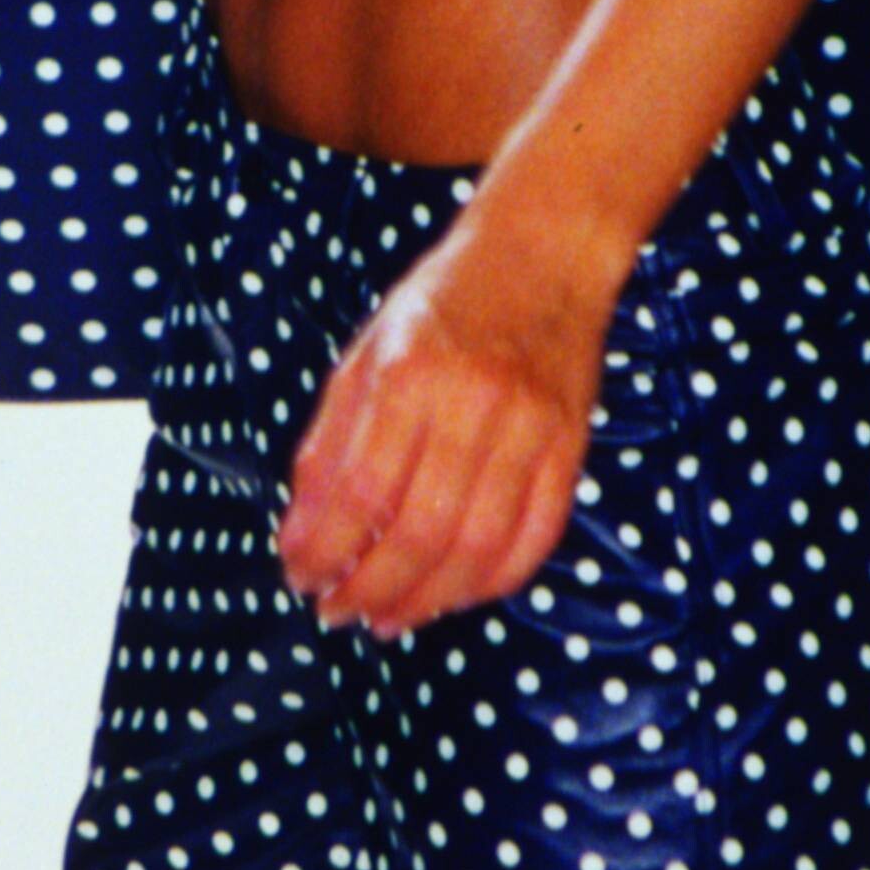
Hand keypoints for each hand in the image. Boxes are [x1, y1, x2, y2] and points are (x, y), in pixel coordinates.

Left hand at [276, 196, 624, 639]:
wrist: (544, 251)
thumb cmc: (443, 302)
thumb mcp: (367, 352)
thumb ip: (331, 441)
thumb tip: (302, 534)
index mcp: (407, 373)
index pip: (358, 491)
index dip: (323, 548)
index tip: (299, 576)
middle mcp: (472, 403)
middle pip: (418, 531)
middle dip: (369, 587)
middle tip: (338, 611)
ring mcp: (530, 427)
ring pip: (477, 548)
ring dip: (426, 600)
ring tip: (388, 617)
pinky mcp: (570, 446)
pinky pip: (535, 538)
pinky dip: (492, 583)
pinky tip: (453, 594)